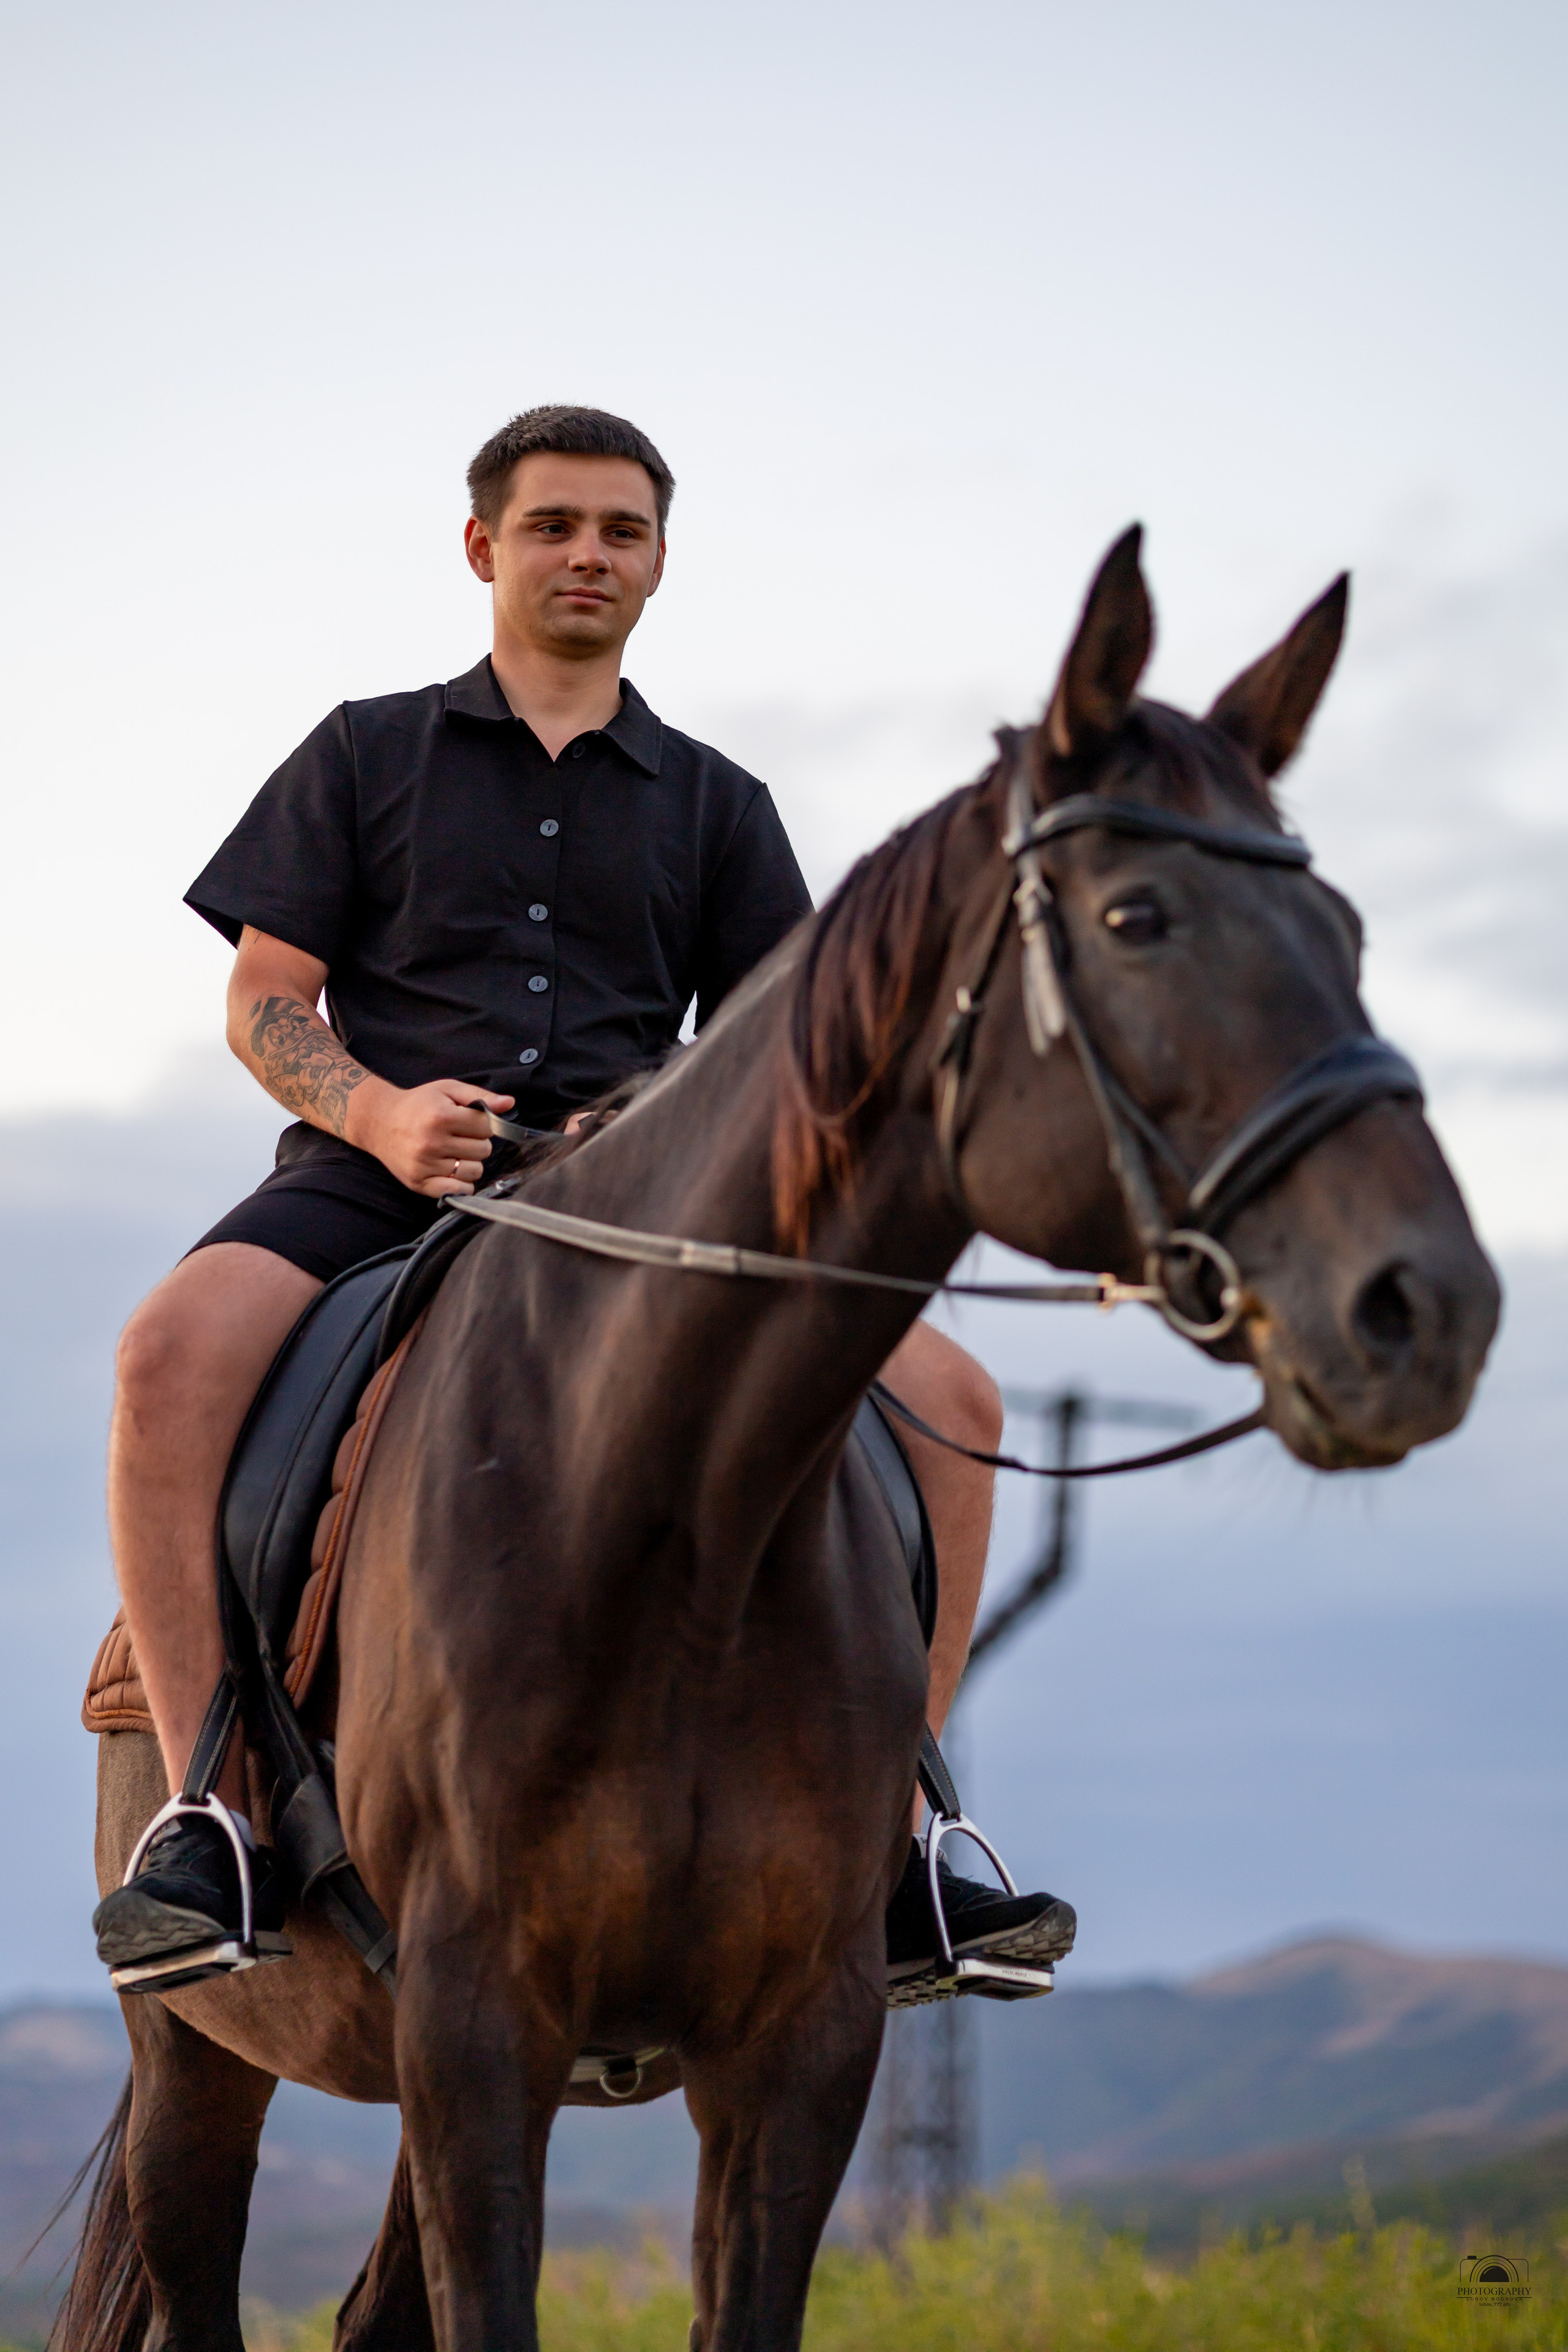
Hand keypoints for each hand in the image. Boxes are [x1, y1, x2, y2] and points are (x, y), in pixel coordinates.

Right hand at [344, 1079, 514, 1197]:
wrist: (378, 1122)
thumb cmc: (418, 1104)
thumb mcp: (447, 1090)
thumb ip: (479, 1096)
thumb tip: (509, 1103)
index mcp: (441, 1117)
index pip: (487, 1127)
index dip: (484, 1123)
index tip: (472, 1121)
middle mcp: (432, 1143)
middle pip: (483, 1150)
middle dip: (477, 1142)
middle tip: (460, 1136)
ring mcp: (425, 1165)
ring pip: (474, 1171)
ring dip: (471, 1162)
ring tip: (455, 1151)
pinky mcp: (419, 1183)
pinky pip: (458, 1190)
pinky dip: (461, 1183)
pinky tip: (452, 1169)